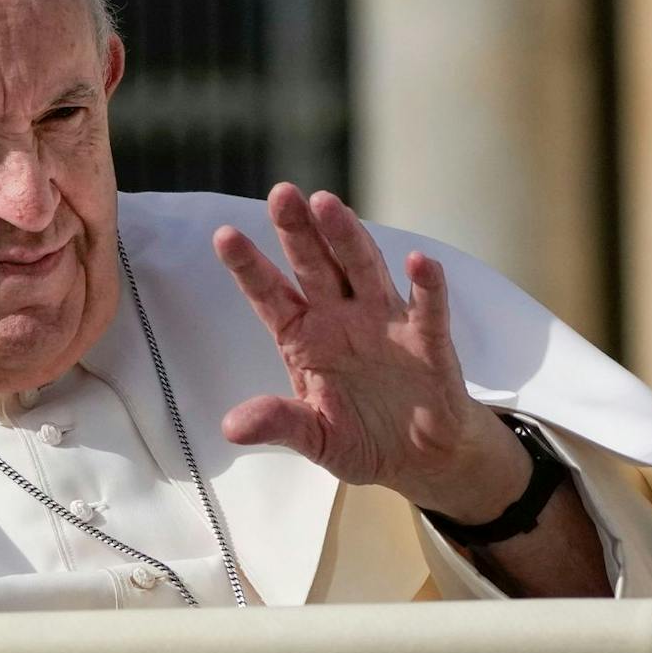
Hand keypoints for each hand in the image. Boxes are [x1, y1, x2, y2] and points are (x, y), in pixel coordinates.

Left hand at [214, 183, 531, 522]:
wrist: (420, 457)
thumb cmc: (362, 438)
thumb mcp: (315, 437)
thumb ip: (279, 423)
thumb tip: (230, 428)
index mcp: (305, 337)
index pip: (271, 295)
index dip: (249, 267)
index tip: (224, 237)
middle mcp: (341, 318)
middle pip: (316, 266)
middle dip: (299, 230)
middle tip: (282, 195)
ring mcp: (385, 323)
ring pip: (364, 270)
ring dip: (349, 238)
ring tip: (330, 206)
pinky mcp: (428, 341)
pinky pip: (427, 309)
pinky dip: (426, 286)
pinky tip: (419, 261)